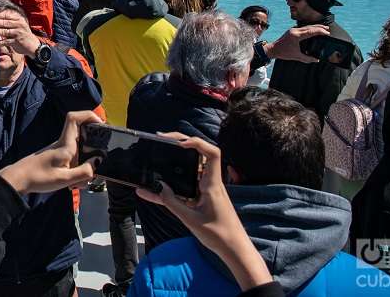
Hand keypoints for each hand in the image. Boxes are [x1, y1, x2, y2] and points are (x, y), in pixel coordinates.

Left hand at [0, 10, 40, 56]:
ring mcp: (18, 33)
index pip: (7, 15)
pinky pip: (5, 42)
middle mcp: (19, 25)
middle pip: (4, 23)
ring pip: (4, 32)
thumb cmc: (23, 34)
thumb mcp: (19, 26)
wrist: (33, 45)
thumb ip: (10, 23)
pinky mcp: (16, 42)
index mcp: (19, 20)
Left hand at [0, 111, 102, 193]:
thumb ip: (84, 172)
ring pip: (80, 153)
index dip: (89, 115)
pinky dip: (76, 173)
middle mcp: (63, 144)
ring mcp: (60, 151)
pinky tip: (71, 185)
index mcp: (65, 144)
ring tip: (77, 183)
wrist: (18, 180)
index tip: (101, 124)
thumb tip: (97, 163)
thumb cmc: (38, 177)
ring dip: (83, 168)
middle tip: (95, 167)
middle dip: (93, 151)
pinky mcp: (57, 159)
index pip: (74, 118)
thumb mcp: (64, 179)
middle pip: (83, 137)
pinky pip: (73, 161)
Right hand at [136, 134, 272, 291]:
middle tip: (161, 139)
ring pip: (191, 168)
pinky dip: (173, 183)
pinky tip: (154, 189)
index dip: (197, 142)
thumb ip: (172, 202)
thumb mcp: (190, 219)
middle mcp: (210, 182)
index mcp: (212, 184)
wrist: (234, 249)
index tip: (179, 144)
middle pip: (199, 154)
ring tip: (158, 154)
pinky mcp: (203, 197)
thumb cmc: (218, 235)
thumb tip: (158, 186)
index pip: (212, 153)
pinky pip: (186, 184)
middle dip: (181, 142)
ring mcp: (207, 189)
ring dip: (176, 160)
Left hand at [264, 24, 329, 62]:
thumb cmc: (283, 53)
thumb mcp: (296, 56)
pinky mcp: (292, 30)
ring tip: (324, 28)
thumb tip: (316, 60)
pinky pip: (303, 28)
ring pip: (307, 26)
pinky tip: (314, 31)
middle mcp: (295, 30)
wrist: (272, 49)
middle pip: (310, 27)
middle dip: (320, 27)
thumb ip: (307, 58)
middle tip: (328, 29)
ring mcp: (293, 29)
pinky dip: (310, 28)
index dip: (320, 31)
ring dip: (315, 27)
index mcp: (296, 36)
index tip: (327, 33)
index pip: (311, 31)